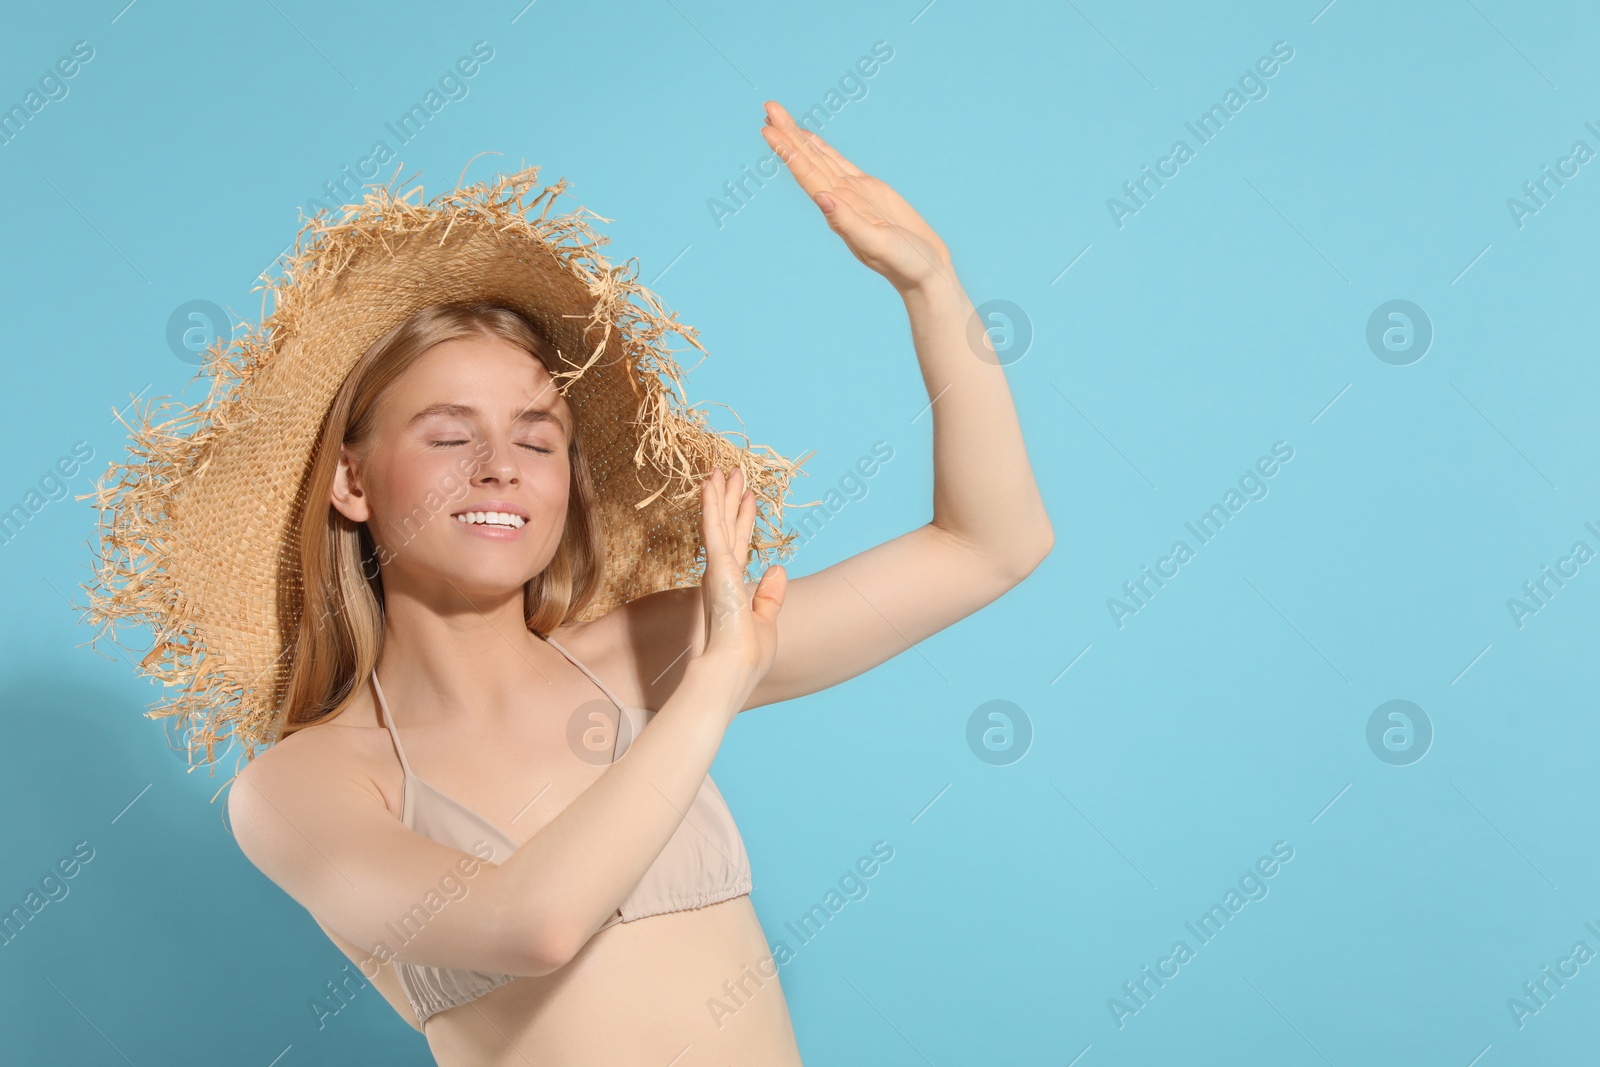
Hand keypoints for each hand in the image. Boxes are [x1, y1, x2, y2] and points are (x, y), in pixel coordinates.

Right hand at [693, 466, 785, 692]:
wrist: (734, 669)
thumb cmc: (748, 656)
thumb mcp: (766, 621)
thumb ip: (770, 595)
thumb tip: (778, 568)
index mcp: (732, 587)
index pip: (739, 545)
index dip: (742, 519)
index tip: (747, 497)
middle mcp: (721, 574)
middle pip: (727, 528)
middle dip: (730, 499)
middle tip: (731, 472)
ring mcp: (717, 569)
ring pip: (718, 522)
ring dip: (719, 495)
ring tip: (721, 469)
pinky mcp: (716, 567)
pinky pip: (713, 529)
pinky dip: (712, 505)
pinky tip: (710, 484)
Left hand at [760, 99, 952, 293]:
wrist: (925, 272)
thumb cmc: (903, 264)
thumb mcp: (877, 244)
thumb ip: (848, 223)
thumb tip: (822, 199)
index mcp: (837, 212)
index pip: (807, 177)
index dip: (788, 153)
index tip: (768, 130)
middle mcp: (838, 200)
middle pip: (807, 161)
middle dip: (787, 135)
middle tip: (768, 107)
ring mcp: (851, 194)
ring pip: (819, 158)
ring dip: (798, 138)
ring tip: (777, 115)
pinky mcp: (868, 189)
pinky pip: (839, 164)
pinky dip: (822, 149)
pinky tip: (808, 138)